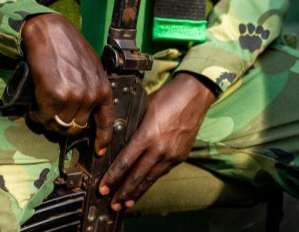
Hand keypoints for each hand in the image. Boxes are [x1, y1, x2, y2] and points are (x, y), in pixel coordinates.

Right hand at [21, 13, 113, 154]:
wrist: (50, 33)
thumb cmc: (69, 47)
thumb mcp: (92, 68)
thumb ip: (93, 89)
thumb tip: (88, 110)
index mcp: (103, 89)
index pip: (106, 122)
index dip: (102, 139)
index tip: (99, 149)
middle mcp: (90, 96)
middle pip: (77, 127)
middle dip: (64, 124)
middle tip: (54, 115)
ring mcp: (72, 97)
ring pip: (59, 125)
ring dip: (49, 120)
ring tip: (43, 108)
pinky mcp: (53, 96)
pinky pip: (43, 117)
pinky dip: (37, 115)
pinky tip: (35, 105)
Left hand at [98, 72, 215, 209]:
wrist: (194, 95)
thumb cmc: (167, 97)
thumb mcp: (143, 110)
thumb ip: (132, 128)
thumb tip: (119, 141)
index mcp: (147, 135)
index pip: (125, 162)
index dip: (113, 178)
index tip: (103, 187)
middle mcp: (160, 149)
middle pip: (137, 176)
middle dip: (122, 192)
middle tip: (112, 203)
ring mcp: (172, 154)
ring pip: (150, 179)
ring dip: (137, 192)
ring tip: (126, 202)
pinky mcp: (180, 156)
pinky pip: (162, 172)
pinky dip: (151, 181)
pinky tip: (143, 186)